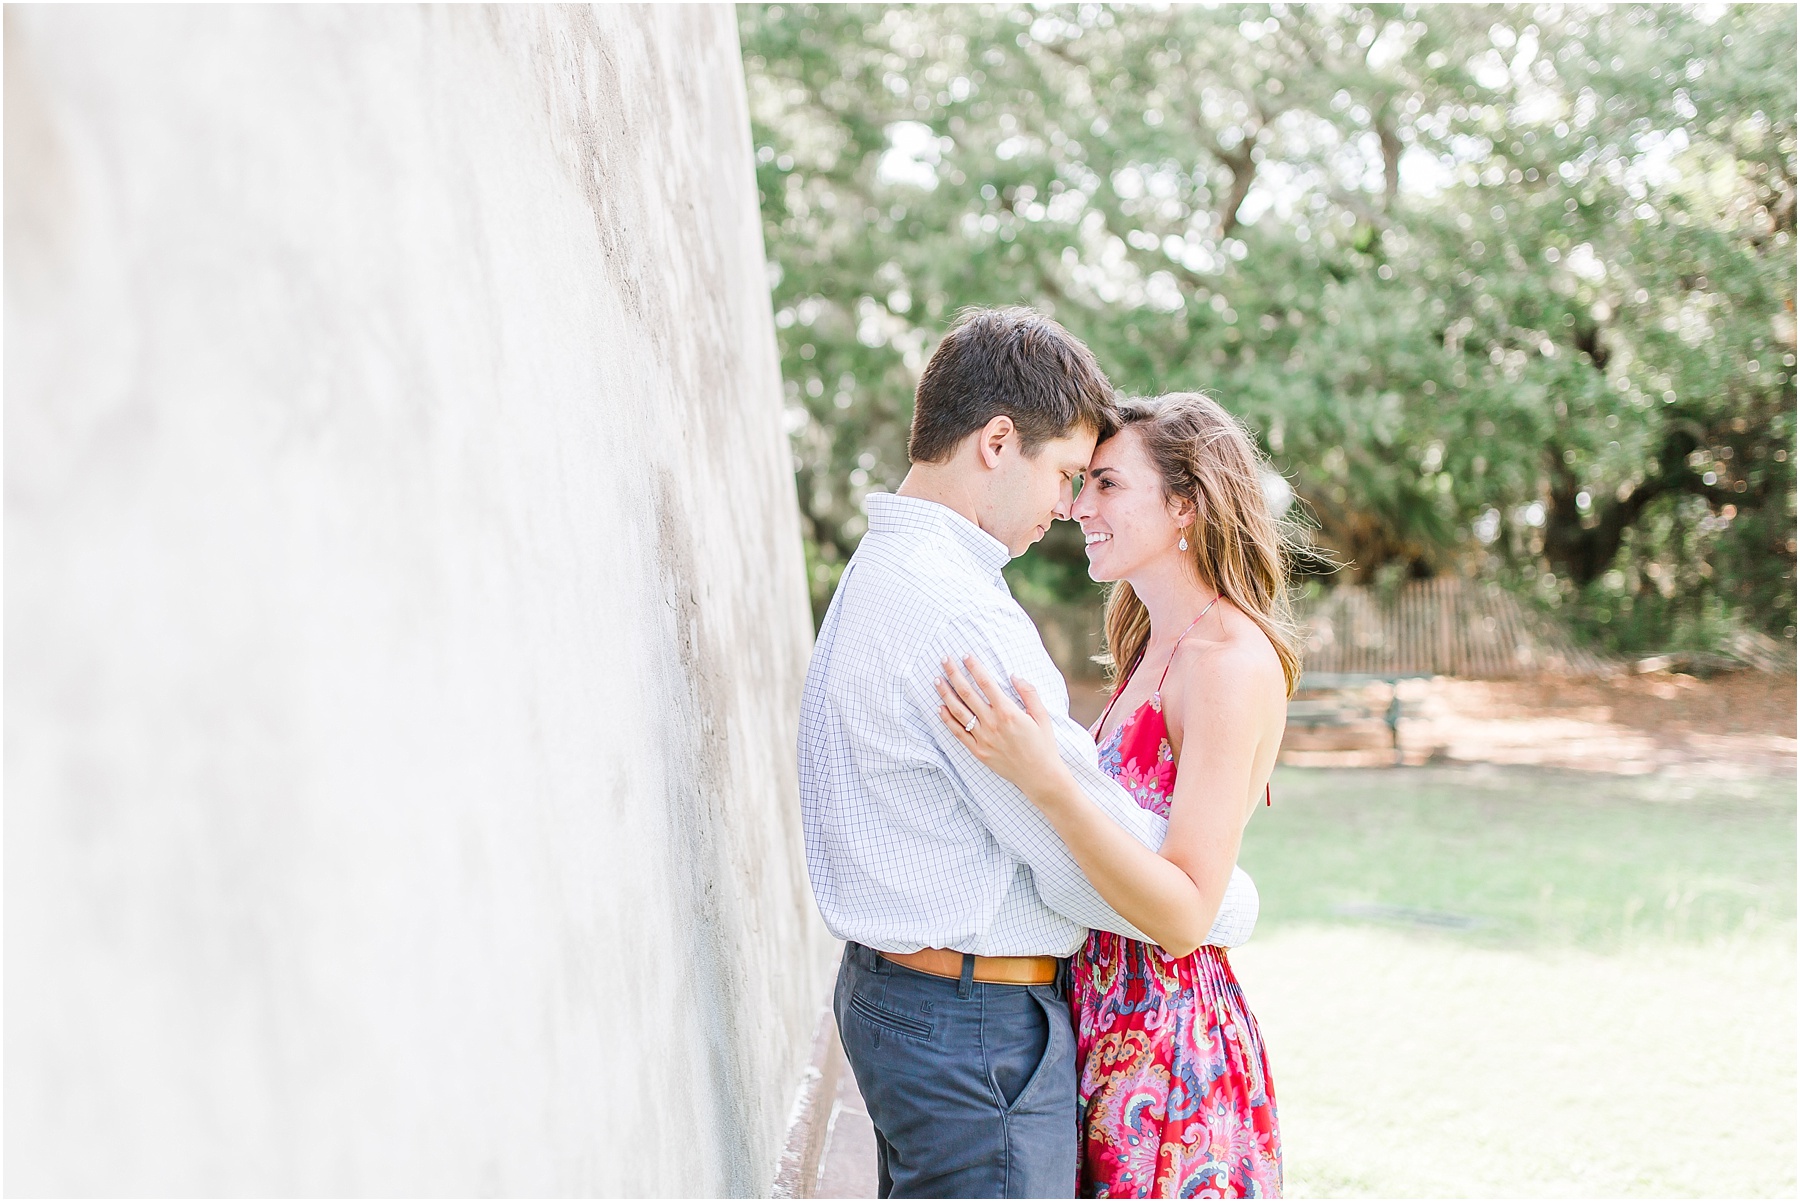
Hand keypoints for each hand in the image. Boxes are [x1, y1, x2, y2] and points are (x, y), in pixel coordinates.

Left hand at [936, 657, 1072, 803]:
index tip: (966, 655)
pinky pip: (958, 733)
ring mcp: (983, 738)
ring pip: (959, 711)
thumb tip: (1014, 676)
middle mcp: (992, 724)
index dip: (974, 667)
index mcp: (1008, 712)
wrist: (1040, 776)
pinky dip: (948, 719)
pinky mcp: (978, 752)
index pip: (986, 683)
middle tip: (944, 659)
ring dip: (946, 694)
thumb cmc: (1043, 745)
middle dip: (954, 674)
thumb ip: (1029, 693)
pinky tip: (940, 708)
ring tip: (937, 680)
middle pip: (967, 693)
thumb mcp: (1042, 716)